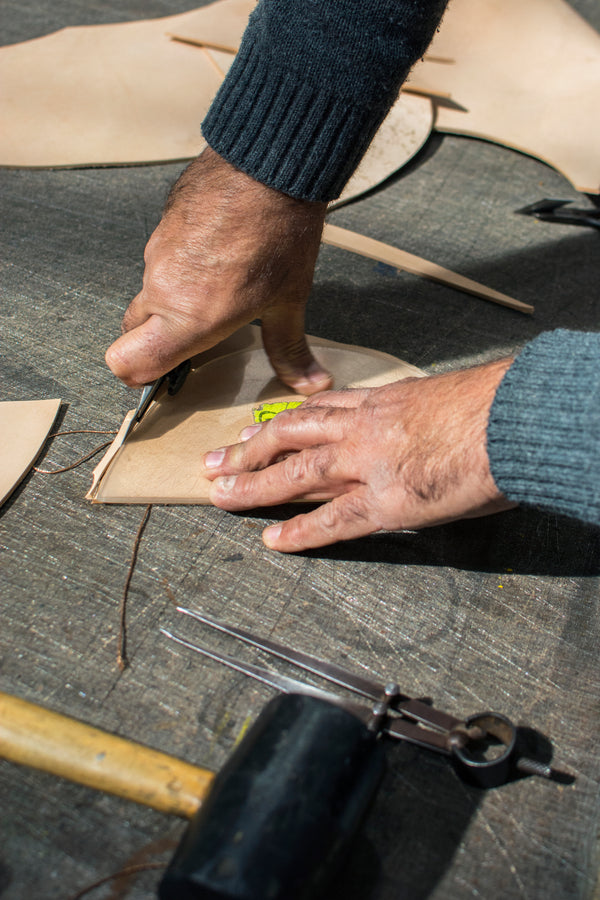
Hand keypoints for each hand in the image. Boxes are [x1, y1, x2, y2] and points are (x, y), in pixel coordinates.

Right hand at [105, 147, 331, 392]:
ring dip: (170, 303)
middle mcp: (163, 289)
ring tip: (213, 292)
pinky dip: (178, 268)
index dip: (137, 377)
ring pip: (148, 295)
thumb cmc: (280, 234)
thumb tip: (310, 384)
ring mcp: (156, 254)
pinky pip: (158, 261)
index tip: (162, 377)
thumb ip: (289, 349)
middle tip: (190, 341)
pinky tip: (213, 257)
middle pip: (130, 333)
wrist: (270, 164)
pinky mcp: (161, 227)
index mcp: (189, 319)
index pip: (127, 363)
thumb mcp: (288, 301)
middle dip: (153, 342)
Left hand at [202, 359, 515, 550]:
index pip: (316, 411)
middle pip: (290, 434)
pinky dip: (301, 533)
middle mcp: (364, 427)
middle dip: (248, 449)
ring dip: (255, 486)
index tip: (254, 429)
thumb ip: (418, 414)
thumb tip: (416, 430)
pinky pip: (333, 520)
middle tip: (216, 462)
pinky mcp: (387, 500)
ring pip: (296, 472)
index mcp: (381, 402)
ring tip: (222, 498)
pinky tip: (274, 542)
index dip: (279, 423)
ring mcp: (369, 463)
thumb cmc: (492, 404)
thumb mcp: (443, 398)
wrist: (514, 416)